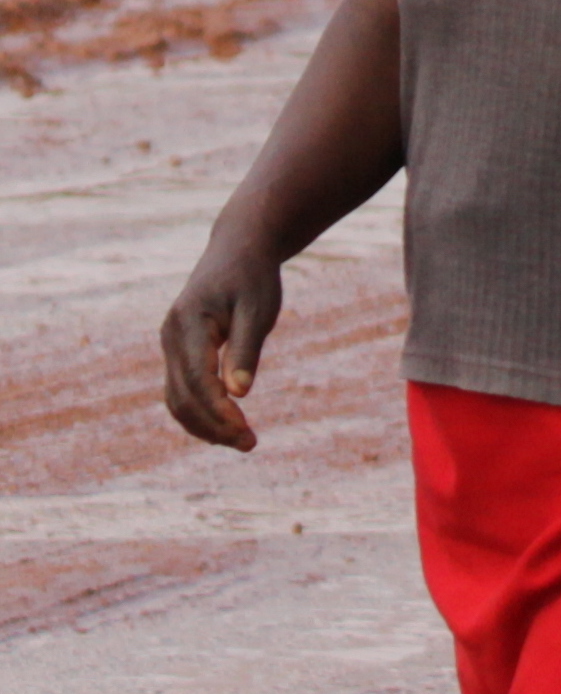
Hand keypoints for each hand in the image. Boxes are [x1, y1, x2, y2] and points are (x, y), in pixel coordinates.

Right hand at [160, 237, 283, 450]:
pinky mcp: (178, 351)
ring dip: (204, 425)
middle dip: (213, 425)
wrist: (238, 249)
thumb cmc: (253, 278)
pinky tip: (226, 426)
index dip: (218, 410)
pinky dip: (199, 413)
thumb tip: (239, 394)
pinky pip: (180, 391)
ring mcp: (170, 345)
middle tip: (250, 444)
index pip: (197, 380)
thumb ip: (245, 350)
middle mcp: (171, 337)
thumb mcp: (257, 309)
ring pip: (176, 399)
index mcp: (189, 324)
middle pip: (183, 396)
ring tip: (243, 441)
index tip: (245, 431)